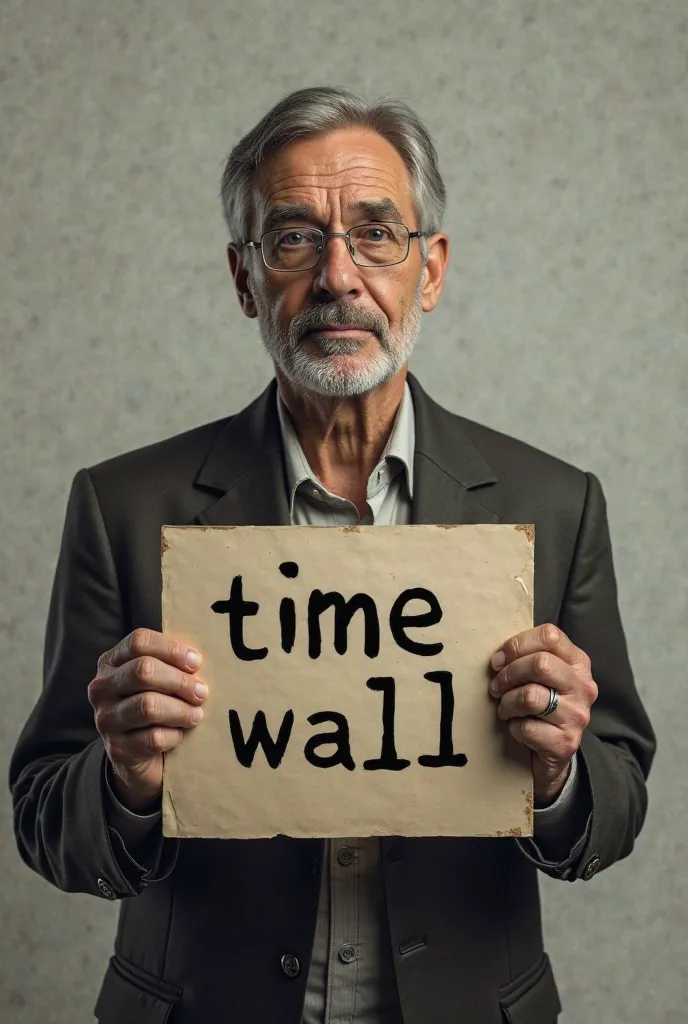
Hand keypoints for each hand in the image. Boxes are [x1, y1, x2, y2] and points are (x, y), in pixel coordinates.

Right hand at [88, 628, 207, 812]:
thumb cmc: (155, 708)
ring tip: (196, 715)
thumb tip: (196, 659)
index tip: (196, 662)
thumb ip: (170, 664)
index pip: (139, 642)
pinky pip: (153, 738)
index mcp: (111, 662)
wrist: (137, 758)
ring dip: (181, 710)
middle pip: (143, 671)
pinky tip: (180, 735)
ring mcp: (105, 719)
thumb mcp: (157, 681)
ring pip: (148, 706)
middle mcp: (101, 688)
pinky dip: (174, 735)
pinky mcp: (117, 748)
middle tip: (201, 692)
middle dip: (180, 681)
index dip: (172, 649)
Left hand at [488, 624, 597, 806]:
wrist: (554, 753)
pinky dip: (513, 728)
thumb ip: (527, 658)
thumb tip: (498, 657)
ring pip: (530, 697)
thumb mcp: (541, 677)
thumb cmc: (542, 706)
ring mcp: (577, 716)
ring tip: (505, 708)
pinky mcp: (566, 742)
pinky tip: (517, 728)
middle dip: (508, 675)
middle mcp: (583, 687)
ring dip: (507, 703)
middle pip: (540, 664)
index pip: (549, 636)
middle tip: (496, 687)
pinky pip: (527, 728)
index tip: (498, 660)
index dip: (517, 645)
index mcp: (578, 663)